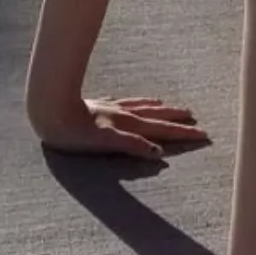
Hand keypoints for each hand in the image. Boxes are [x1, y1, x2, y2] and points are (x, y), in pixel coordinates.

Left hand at [34, 95, 208, 158]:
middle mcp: (123, 114)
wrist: (51, 110)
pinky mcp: (98, 106)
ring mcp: (112, 108)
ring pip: (141, 106)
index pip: (162, 130)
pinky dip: (135, 102)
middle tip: (195, 119)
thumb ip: (131, 145)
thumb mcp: (105, 143)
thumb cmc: (75, 133)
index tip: (204, 134)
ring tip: (169, 106)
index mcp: (128, 125)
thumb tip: (158, 153)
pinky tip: (133, 101)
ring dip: (159, 108)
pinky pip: (124, 102)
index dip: (182, 134)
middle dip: (176, 119)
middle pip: (156, 116)